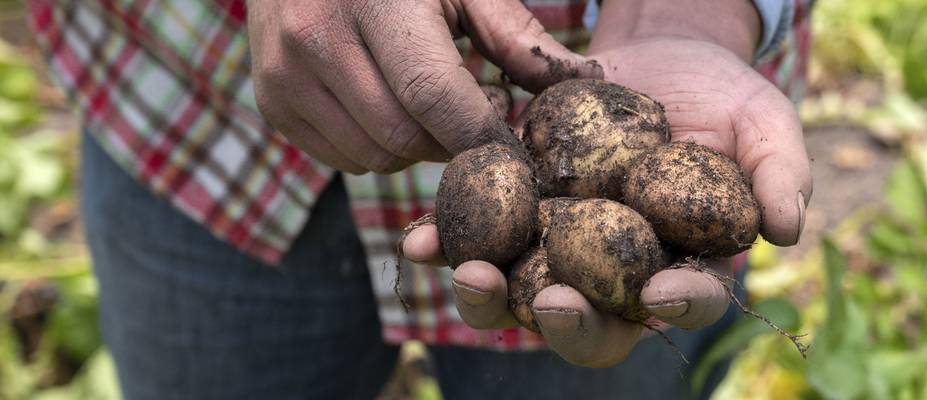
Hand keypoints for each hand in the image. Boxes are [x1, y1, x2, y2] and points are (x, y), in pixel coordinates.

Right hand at [248, 0, 602, 173]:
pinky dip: (377, 148)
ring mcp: (282, 74)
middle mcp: (315, 38)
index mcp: (373, 1)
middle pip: (405, 137)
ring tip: (431, 104)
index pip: (433, 95)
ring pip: (374, 157)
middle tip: (476, 115)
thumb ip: (518, 38)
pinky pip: (342, 159)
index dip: (482, 134)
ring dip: (417, 147)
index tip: (518, 150)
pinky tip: (389, 104)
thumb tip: (585, 85)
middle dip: (452, 141)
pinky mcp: (270, 103)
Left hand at [401, 0, 811, 367]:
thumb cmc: (722, 96)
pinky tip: (417, 242)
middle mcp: (621, 274)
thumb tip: (788, 231)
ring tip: (469, 274)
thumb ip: (780, 173)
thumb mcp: (765, 123)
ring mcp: (563, 250)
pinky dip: (443, 247)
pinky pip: (477, 243)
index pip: (689, 301)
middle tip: (551, 301)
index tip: (659, 293)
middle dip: (571, 324)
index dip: (678, 305)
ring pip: (525, 298)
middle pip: (598, 324)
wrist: (658, 54)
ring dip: (493, 298)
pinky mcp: (517, 216)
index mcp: (686, 266)